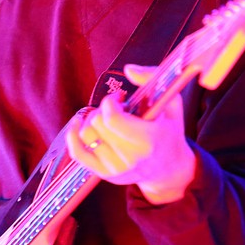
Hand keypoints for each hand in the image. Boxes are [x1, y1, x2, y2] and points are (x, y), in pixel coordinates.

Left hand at [67, 64, 195, 203]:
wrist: (169, 167)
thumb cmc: (169, 131)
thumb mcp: (172, 102)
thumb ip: (152, 79)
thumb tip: (128, 70)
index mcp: (148, 141)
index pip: (112, 119)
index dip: (110, 102)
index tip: (119, 99)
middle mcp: (131, 158)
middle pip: (97, 124)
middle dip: (103, 110)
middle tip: (116, 109)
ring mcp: (116, 168)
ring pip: (86, 136)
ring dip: (92, 121)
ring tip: (105, 120)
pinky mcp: (104, 174)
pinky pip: (78, 153)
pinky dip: (73, 136)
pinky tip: (79, 125)